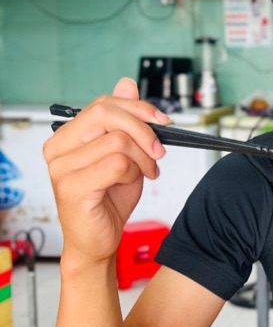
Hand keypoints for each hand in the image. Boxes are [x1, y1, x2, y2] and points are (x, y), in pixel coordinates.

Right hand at [43, 78, 170, 265]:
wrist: (97, 242)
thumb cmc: (108, 201)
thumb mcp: (124, 154)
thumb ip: (124, 121)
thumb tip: (127, 84)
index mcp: (67, 136)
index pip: (102, 104)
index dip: (137, 108)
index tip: (162, 120)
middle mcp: (58, 148)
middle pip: (107, 114)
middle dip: (143, 129)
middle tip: (159, 150)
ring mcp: (61, 167)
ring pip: (118, 140)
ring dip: (143, 158)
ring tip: (146, 173)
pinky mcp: (72, 186)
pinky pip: (117, 163)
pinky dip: (134, 172)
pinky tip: (133, 183)